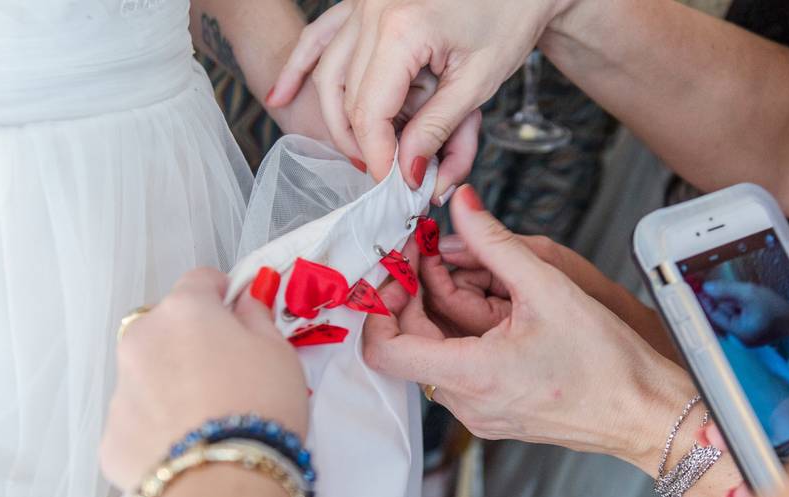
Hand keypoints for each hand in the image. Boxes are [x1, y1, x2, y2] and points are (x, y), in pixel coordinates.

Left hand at [101, 268, 308, 490]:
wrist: (223, 484)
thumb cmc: (261, 404)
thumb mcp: (280, 353)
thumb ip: (257, 317)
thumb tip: (243, 302)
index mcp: (184, 310)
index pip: (200, 280)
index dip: (222, 295)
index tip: (238, 316)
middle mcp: (141, 340)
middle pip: (165, 328)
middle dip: (189, 342)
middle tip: (225, 375)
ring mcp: (119, 390)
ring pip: (147, 375)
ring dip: (170, 385)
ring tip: (205, 421)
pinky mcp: (110, 438)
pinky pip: (137, 422)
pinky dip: (157, 429)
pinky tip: (187, 451)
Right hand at [266, 0, 563, 196]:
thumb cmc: (509, 18)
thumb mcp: (478, 82)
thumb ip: (437, 130)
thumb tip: (405, 173)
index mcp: (400, 27)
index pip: (370, 112)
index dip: (379, 156)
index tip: (394, 185)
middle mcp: (371, 10)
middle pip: (345, 98)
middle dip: (363, 144)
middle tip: (386, 174)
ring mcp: (362, 2)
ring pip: (329, 74)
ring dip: (339, 119)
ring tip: (360, 153)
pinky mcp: (363, 2)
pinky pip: (322, 36)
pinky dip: (301, 66)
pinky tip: (279, 96)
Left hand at [363, 185, 683, 461]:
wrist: (643, 413)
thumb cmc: (607, 363)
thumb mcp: (549, 287)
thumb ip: (496, 242)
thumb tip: (465, 205)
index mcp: (472, 376)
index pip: (384, 349)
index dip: (379, 305)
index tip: (397, 271)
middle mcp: (466, 404)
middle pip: (406, 345)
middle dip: (412, 296)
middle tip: (429, 256)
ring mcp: (478, 414)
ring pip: (431, 357)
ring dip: (437, 314)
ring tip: (465, 275)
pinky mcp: (492, 415)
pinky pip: (456, 371)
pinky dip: (457, 336)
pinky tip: (486, 309)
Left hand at [700, 280, 788, 345]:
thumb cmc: (776, 308)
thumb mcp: (750, 294)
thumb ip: (726, 291)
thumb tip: (706, 288)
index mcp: (737, 332)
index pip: (714, 316)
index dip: (704, 301)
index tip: (697, 288)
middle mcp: (737, 339)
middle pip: (720, 317)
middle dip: (716, 302)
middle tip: (709, 286)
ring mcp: (743, 339)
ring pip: (728, 317)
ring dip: (727, 304)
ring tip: (736, 294)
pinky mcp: (749, 335)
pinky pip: (737, 320)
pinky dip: (736, 309)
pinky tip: (744, 300)